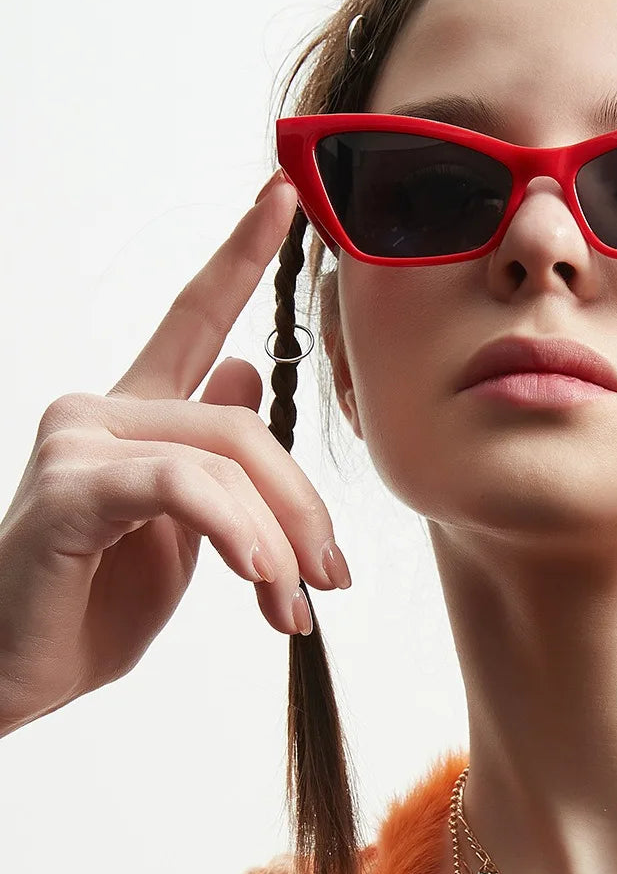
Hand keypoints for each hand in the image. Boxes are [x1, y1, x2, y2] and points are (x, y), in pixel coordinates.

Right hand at [0, 171, 348, 738]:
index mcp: (137, 414)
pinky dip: (238, 532)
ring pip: (225, 453)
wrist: (12, 679)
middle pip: (244, 422)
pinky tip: (259, 578)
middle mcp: (103, 409)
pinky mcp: (68, 487)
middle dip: (303, 505)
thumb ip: (215, 460)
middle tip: (329, 577)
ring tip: (290, 605)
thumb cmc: (91, 608)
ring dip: (278, 537)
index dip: (241, 253)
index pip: (196, 316)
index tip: (282, 194)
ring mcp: (79, 441)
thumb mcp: (183, 531)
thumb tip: (243, 371)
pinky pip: (185, 486)